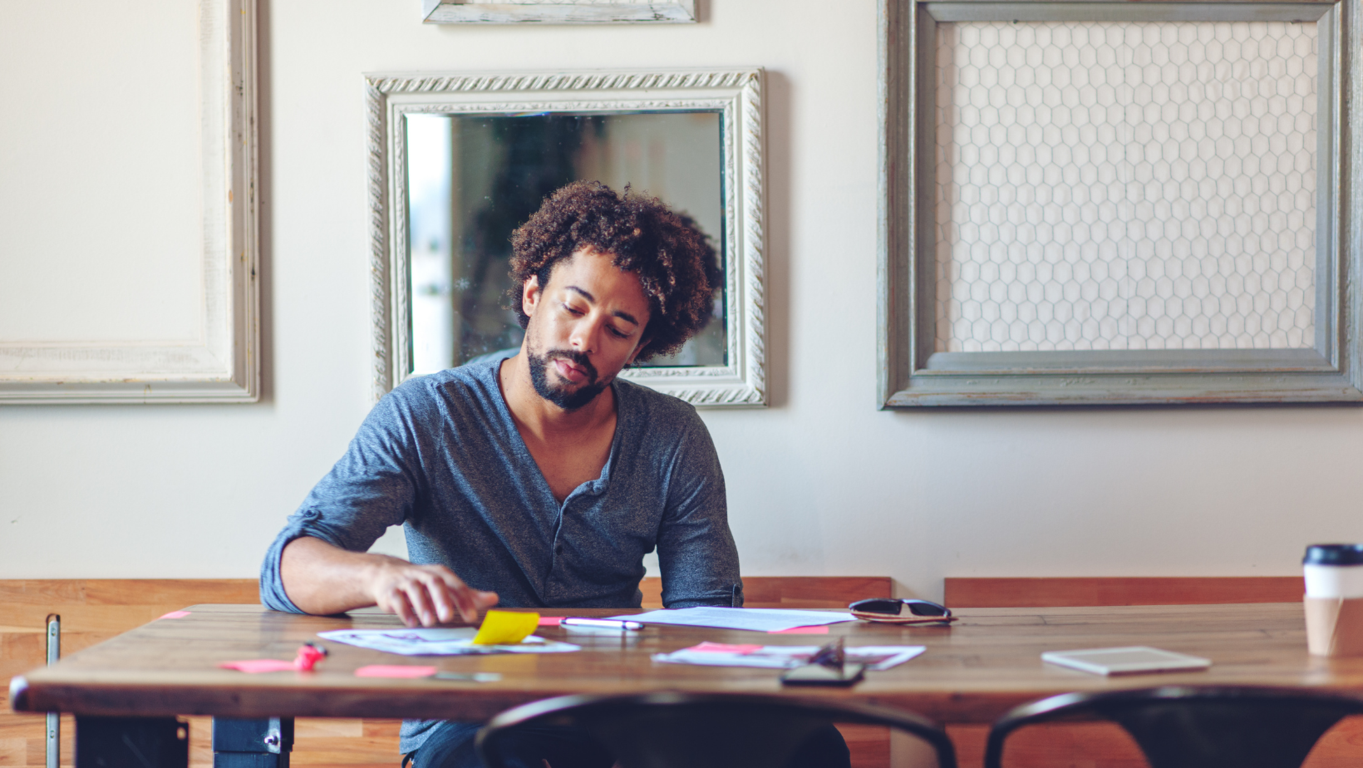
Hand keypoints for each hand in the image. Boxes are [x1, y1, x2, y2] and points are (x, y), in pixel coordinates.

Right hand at [366, 558, 498, 626]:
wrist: (388, 574)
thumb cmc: (424, 583)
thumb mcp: (447, 587)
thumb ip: (468, 594)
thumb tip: (494, 598)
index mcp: (440, 574)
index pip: (455, 585)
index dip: (464, 600)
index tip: (471, 617)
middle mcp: (424, 575)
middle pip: (435, 583)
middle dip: (442, 599)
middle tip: (448, 617)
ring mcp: (406, 581)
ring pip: (414, 590)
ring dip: (422, 606)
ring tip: (430, 622)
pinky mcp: (390, 591)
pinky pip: (397, 599)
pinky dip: (404, 611)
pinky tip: (412, 623)